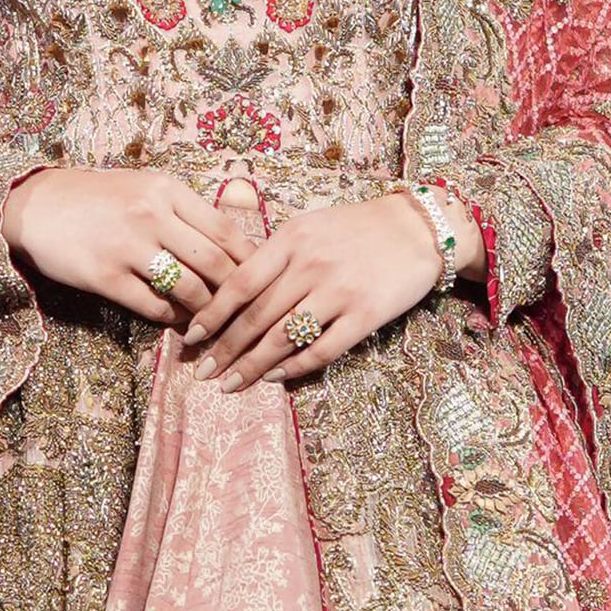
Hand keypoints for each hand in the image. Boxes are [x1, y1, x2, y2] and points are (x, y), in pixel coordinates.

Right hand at [0, 166, 249, 324]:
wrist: (37, 206)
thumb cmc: (98, 198)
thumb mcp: (145, 188)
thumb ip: (184, 211)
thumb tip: (231, 245)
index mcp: (167, 190)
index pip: (226, 230)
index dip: (249, 260)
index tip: (261, 279)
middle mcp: (152, 215)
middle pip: (215, 264)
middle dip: (234, 294)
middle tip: (243, 311)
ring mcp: (128, 247)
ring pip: (189, 289)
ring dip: (206, 311)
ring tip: (212, 321)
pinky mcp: (105, 277)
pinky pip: (154, 307)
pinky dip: (173, 319)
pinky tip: (178, 321)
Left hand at [182, 191, 451, 389]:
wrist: (419, 228)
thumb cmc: (358, 228)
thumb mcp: (310, 226)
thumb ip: (276, 255)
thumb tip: (234, 291)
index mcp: (292, 239)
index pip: (239, 283)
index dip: (211, 314)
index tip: (191, 337)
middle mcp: (310, 265)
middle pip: (255, 317)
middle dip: (224, 349)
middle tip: (202, 373)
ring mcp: (338, 291)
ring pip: (282, 338)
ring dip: (251, 366)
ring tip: (230, 384)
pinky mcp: (365, 315)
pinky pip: (321, 350)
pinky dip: (294, 368)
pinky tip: (274, 377)